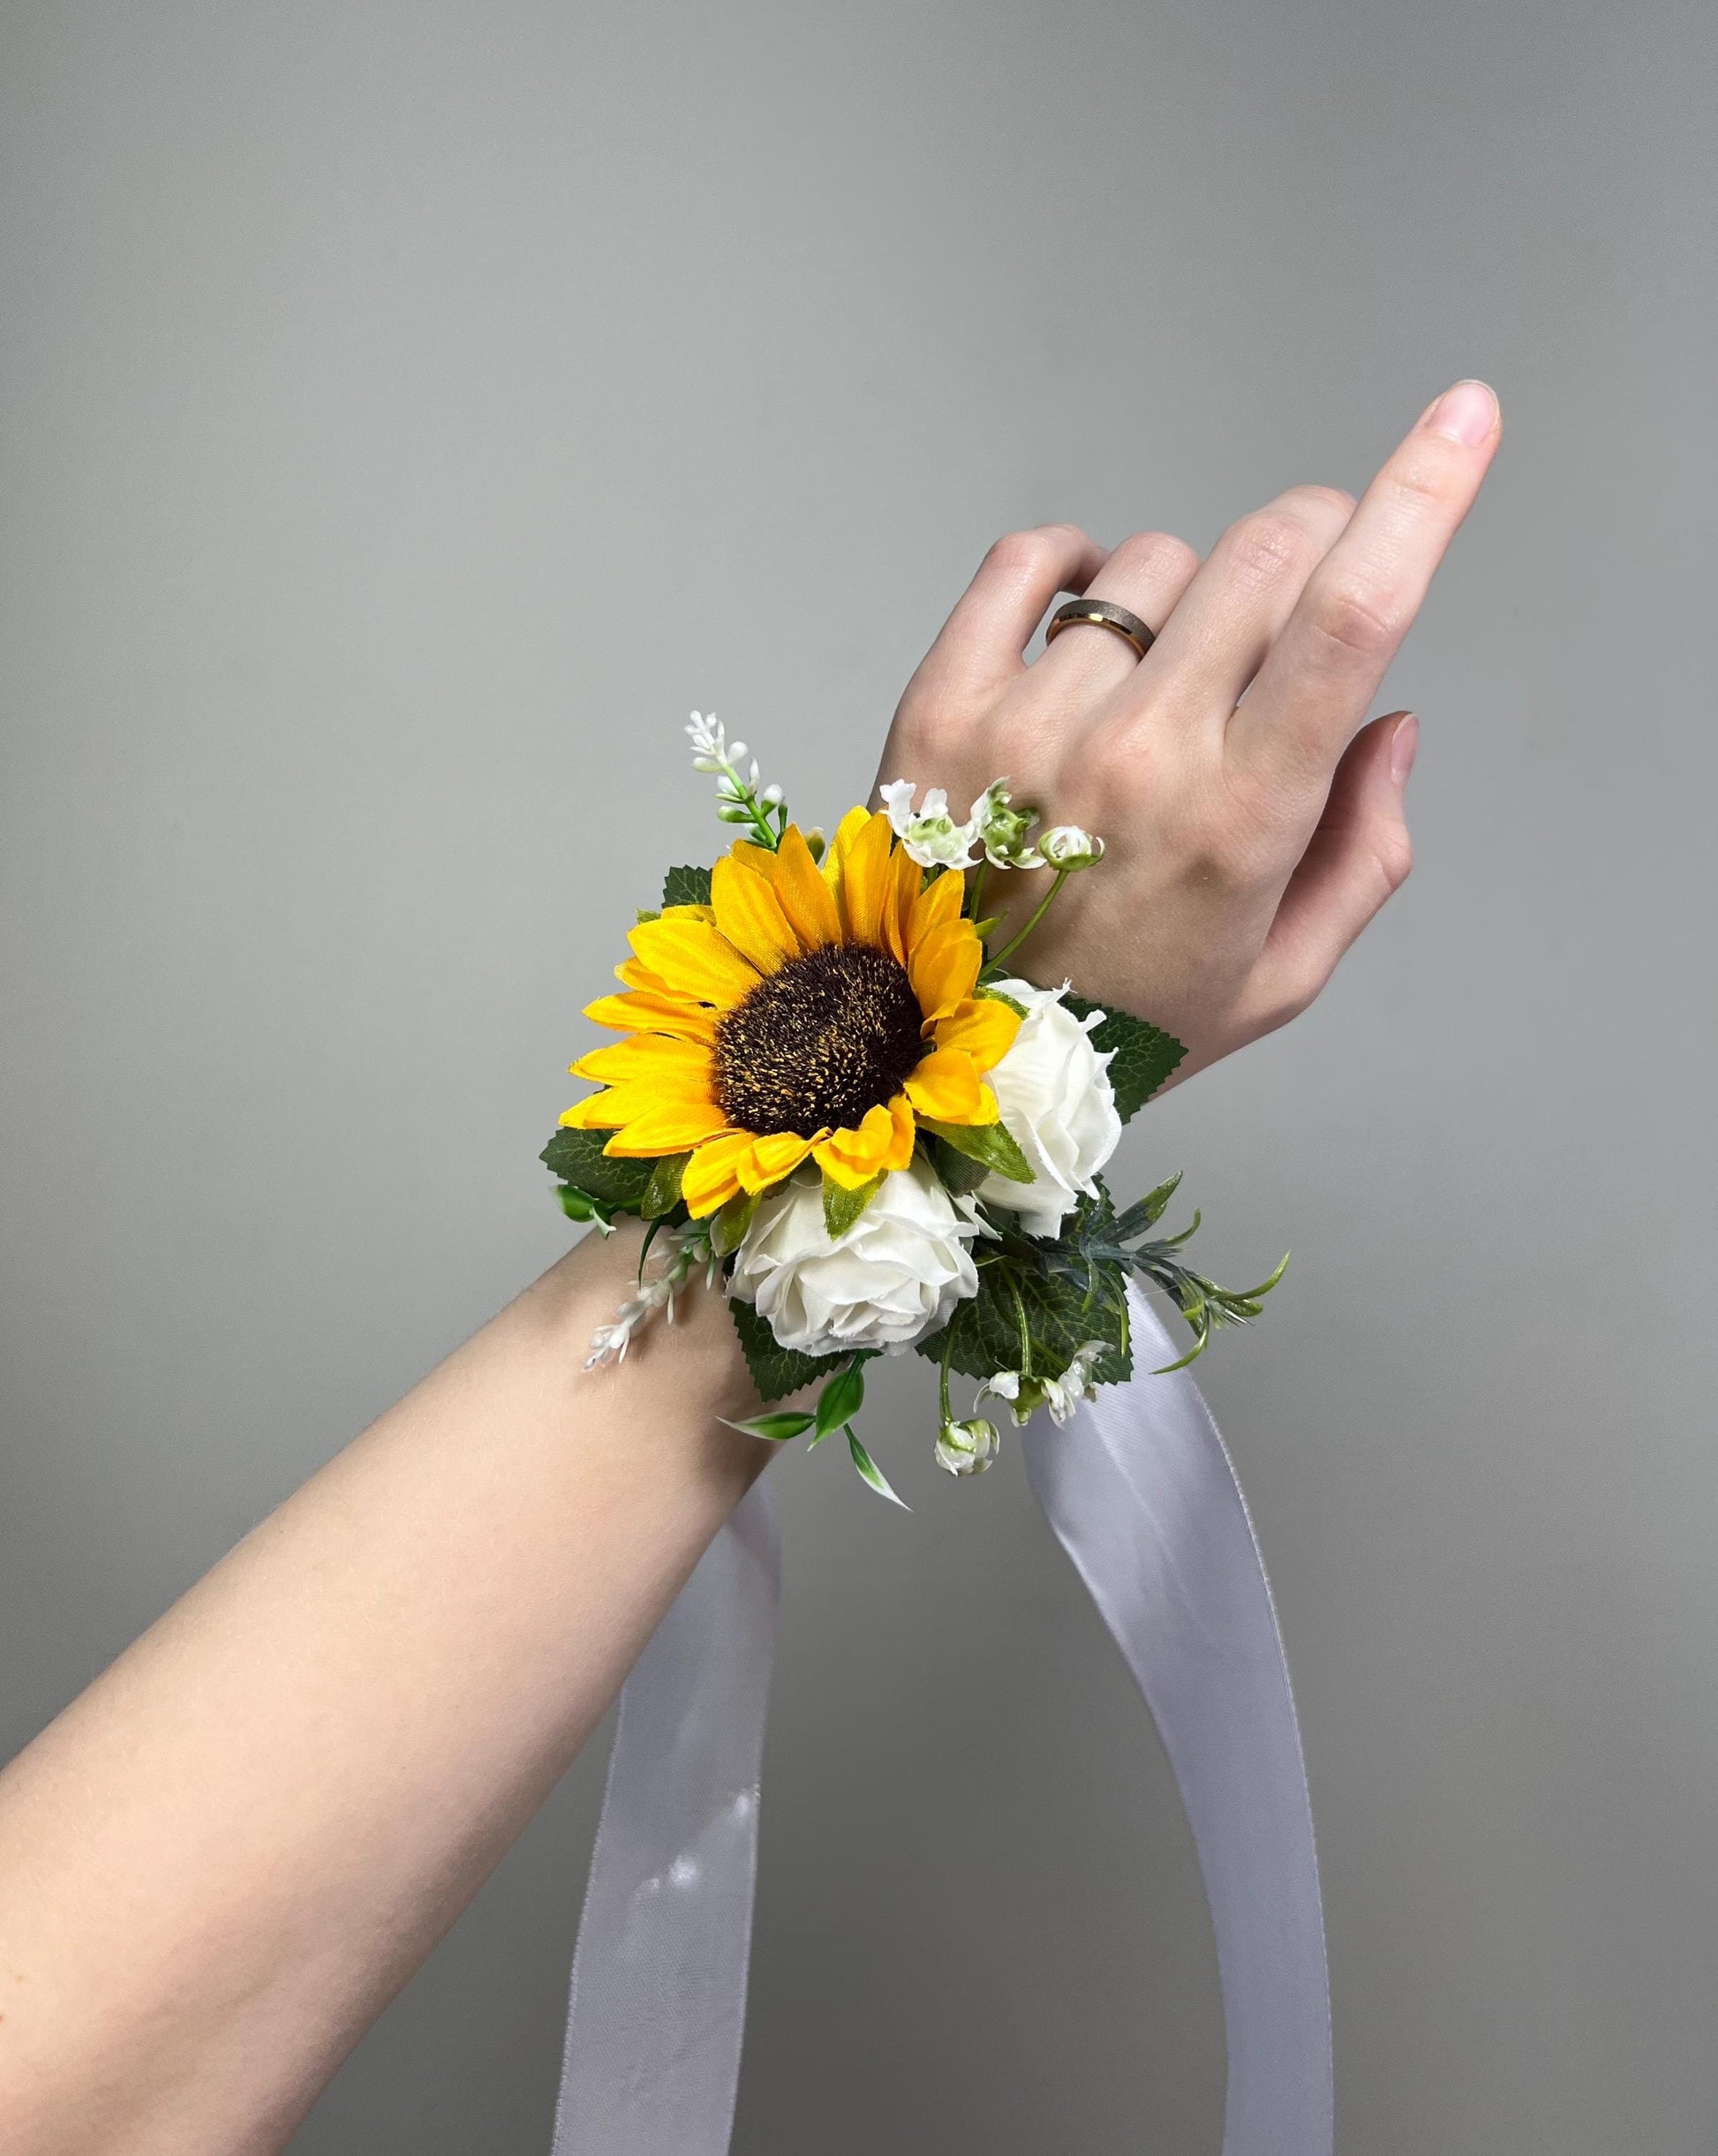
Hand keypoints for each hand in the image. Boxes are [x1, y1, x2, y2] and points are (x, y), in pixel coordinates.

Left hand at [874, 380, 1501, 1080]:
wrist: (943, 1062)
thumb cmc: (1125, 1025)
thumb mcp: (1279, 974)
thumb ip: (1361, 849)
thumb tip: (1386, 719)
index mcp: (1238, 822)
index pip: (1351, 621)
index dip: (1421, 498)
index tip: (1463, 418)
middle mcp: (1135, 758)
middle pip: (1265, 553)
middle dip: (1313, 543)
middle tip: (1295, 600)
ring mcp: (1027, 724)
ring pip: (1155, 562)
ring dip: (1183, 599)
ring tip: (1151, 692)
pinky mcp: (939, 705)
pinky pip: (1027, 560)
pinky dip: (1073, 564)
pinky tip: (1082, 624)